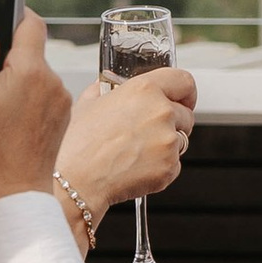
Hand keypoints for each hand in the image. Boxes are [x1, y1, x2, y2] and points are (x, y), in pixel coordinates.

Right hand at [0, 8, 72, 205]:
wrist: (16, 186)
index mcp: (30, 70)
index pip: (31, 22)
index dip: (16, 15)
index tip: (3, 16)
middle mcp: (52, 80)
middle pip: (30, 51)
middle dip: (9, 59)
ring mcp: (60, 98)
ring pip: (36, 73)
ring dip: (18, 81)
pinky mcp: (62, 113)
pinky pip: (43, 93)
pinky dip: (28, 99)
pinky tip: (12, 119)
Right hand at [60, 67, 195, 221]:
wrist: (76, 181)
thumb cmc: (78, 144)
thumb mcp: (87, 103)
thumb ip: (105, 88)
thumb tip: (110, 85)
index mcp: (144, 89)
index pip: (184, 81)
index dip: (185, 92)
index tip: (183, 99)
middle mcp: (161, 111)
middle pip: (185, 114)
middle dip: (172, 123)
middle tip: (147, 133)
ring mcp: (168, 140)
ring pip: (180, 140)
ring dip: (165, 146)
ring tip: (134, 152)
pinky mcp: (169, 166)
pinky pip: (174, 164)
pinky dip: (160, 167)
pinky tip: (135, 167)